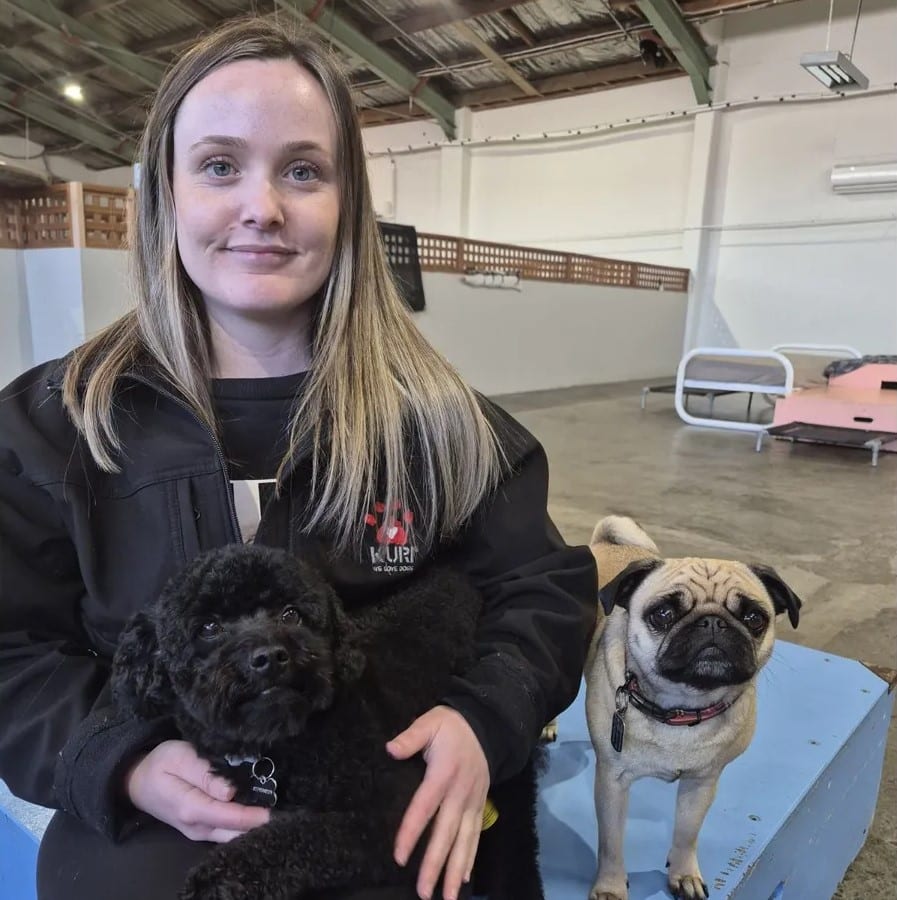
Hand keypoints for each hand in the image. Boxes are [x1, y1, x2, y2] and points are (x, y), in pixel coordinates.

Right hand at [125, 739, 269, 841]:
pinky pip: (227, 832)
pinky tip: (258, 809)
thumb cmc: (160, 764)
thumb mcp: (180, 758)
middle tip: (285, 805)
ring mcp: (200, 832)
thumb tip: (230, 792)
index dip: (254, 815)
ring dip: (253, 823)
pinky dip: (243, 824)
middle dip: (259, 821)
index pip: (230, 817)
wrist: (138, 782)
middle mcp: (197, 827)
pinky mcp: (203, 830)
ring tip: (276, 805)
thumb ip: (205, 774)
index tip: (276, 810)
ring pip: (233, 835)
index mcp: (191, 809)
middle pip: (235, 831)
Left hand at [387, 706, 488, 899]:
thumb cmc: (452, 726)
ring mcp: (473, 802)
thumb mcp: (430, 723)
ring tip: (447, 897)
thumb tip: (390, 749)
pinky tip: (463, 879)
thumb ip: (410, 738)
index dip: (411, 833)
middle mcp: (460, 794)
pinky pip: (476, 836)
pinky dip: (470, 859)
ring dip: (455, 871)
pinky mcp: (480, 805)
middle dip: (435, 865)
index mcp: (443, 774)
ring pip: (464, 842)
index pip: (424, 808)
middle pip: (446, 834)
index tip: (399, 857)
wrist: (487, 724)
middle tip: (424, 893)